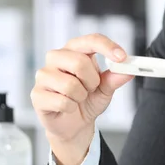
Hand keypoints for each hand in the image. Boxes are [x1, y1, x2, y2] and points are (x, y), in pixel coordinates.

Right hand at [31, 34, 132, 164]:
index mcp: (75, 50)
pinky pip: (61, 101)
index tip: (122, 58)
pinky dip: (71, 107)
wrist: (75, 124)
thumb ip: (116, 78)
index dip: (107, 47)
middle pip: (79, 62)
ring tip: (78, 98)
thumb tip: (128, 70)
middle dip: (92, 80)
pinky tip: (68, 107)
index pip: (91, 40)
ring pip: (70, 84)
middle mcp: (57, 57)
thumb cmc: (88, 100)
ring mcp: (44, 75)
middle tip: (91, 88)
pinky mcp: (36, 94)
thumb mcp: (106, 88)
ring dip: (81, 96)